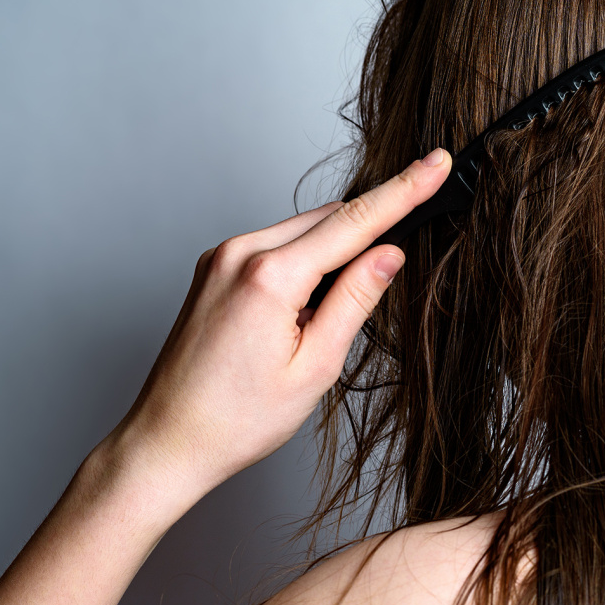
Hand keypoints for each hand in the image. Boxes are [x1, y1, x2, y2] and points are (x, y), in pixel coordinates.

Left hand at [104, 148, 452, 507]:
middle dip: (370, 228)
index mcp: (268, 277)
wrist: (167, 441)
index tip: (437, 163)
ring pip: (302, 231)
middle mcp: (238, 254)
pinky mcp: (213, 268)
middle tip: (399, 254)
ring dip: (333, 253)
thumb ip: (355, 300)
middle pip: (329, 219)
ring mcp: (220, 258)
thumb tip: (389, 253)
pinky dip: (303, 262)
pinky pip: (276, 246)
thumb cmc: (237, 418)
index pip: (355, 222)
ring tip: (322, 321)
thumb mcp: (315, 365)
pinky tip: (302, 308)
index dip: (404, 191)